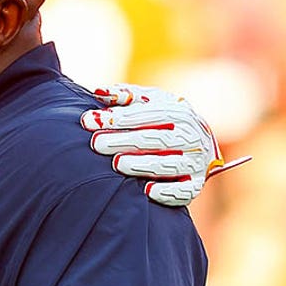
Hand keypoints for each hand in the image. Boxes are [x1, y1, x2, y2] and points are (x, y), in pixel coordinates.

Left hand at [80, 84, 240, 206]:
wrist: (196, 141)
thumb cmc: (161, 118)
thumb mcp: (147, 101)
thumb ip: (123, 95)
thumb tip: (99, 93)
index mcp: (179, 113)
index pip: (148, 114)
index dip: (118, 118)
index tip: (88, 121)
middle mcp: (191, 137)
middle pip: (156, 139)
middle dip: (124, 141)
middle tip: (97, 144)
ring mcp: (195, 162)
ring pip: (169, 165)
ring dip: (142, 165)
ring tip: (117, 164)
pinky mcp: (195, 185)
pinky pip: (184, 191)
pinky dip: (166, 192)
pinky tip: (146, 191)